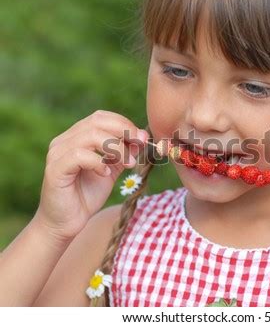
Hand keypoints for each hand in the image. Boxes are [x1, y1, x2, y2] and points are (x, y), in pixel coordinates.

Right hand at [36, 110, 147, 241]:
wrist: (66, 222)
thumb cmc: (87, 195)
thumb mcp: (111, 170)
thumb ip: (123, 154)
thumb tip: (141, 138)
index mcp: (76, 137)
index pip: (101, 117)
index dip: (124, 124)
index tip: (143, 138)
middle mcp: (64, 141)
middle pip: (97, 122)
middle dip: (124, 131)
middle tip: (141, 144)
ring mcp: (57, 153)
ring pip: (91, 136)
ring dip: (116, 148)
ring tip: (128, 164)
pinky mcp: (55, 169)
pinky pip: (79, 155)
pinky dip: (98, 162)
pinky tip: (106, 173)